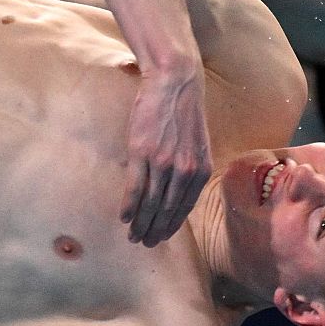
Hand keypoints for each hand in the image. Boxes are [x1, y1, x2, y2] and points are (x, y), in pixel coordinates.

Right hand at [121, 62, 211, 245]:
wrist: (176, 82)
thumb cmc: (185, 111)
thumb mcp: (197, 143)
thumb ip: (190, 167)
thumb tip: (178, 188)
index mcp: (200, 170)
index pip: (184, 207)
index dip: (171, 225)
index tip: (160, 237)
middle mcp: (184, 171)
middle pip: (167, 209)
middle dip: (155, 230)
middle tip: (144, 243)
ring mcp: (163, 162)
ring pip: (151, 202)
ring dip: (140, 222)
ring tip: (132, 235)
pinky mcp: (143, 152)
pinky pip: (135, 186)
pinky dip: (129, 205)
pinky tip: (124, 216)